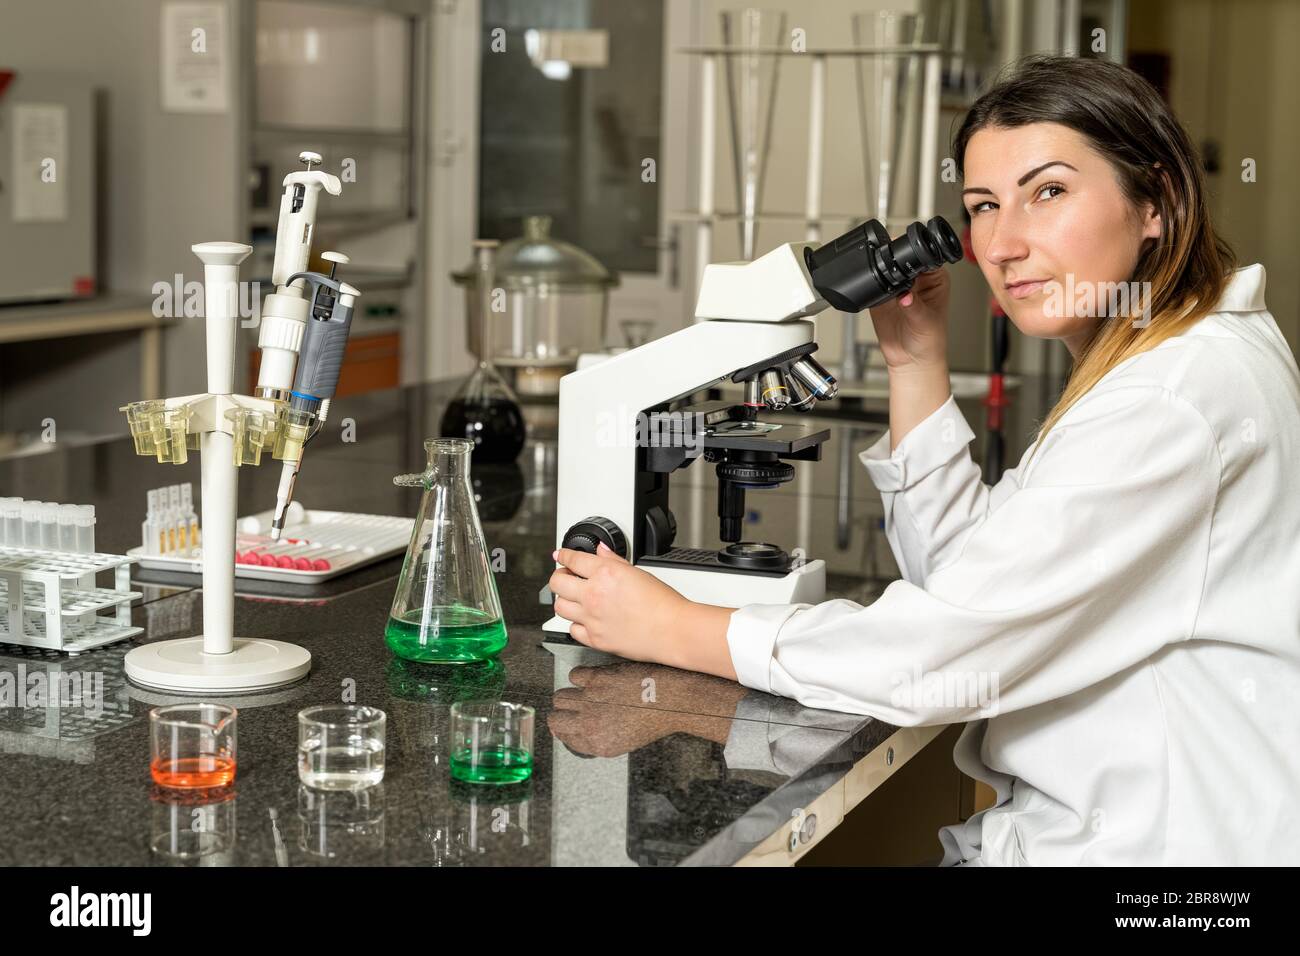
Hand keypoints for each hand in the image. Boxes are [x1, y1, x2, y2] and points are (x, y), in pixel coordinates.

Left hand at [549, 544, 690, 664]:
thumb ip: (613, 560)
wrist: (672, 630)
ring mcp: (592, 618)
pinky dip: (576, 623)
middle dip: (559, 577)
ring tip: (574, 598)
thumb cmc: (662, 603)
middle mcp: (594, 595)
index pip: (572, 559)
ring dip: (564, 600)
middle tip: (566, 577)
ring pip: (559, 606)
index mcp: (605, 573)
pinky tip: (584, 619)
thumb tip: (600, 550)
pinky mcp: (595, 639)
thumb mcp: (638, 572)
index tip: (560, 556)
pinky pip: (572, 629)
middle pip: (557, 582)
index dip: (563, 556)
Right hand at [867, 267, 950, 370]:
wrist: (910, 361)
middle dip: (895, 267)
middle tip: (894, 285)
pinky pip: (872, 286)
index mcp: (934, 279)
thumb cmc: (929, 342)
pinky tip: (876, 300)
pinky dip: (870, 290)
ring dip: (881, 278)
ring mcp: (897, 288)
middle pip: (902, 261)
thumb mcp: (926, 322)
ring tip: (887, 299)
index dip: (915, 258)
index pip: (924, 259)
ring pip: (885, 271)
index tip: (907, 267)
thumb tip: (904, 294)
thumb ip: (914, 306)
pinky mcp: (880, 298)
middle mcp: (916, 281)